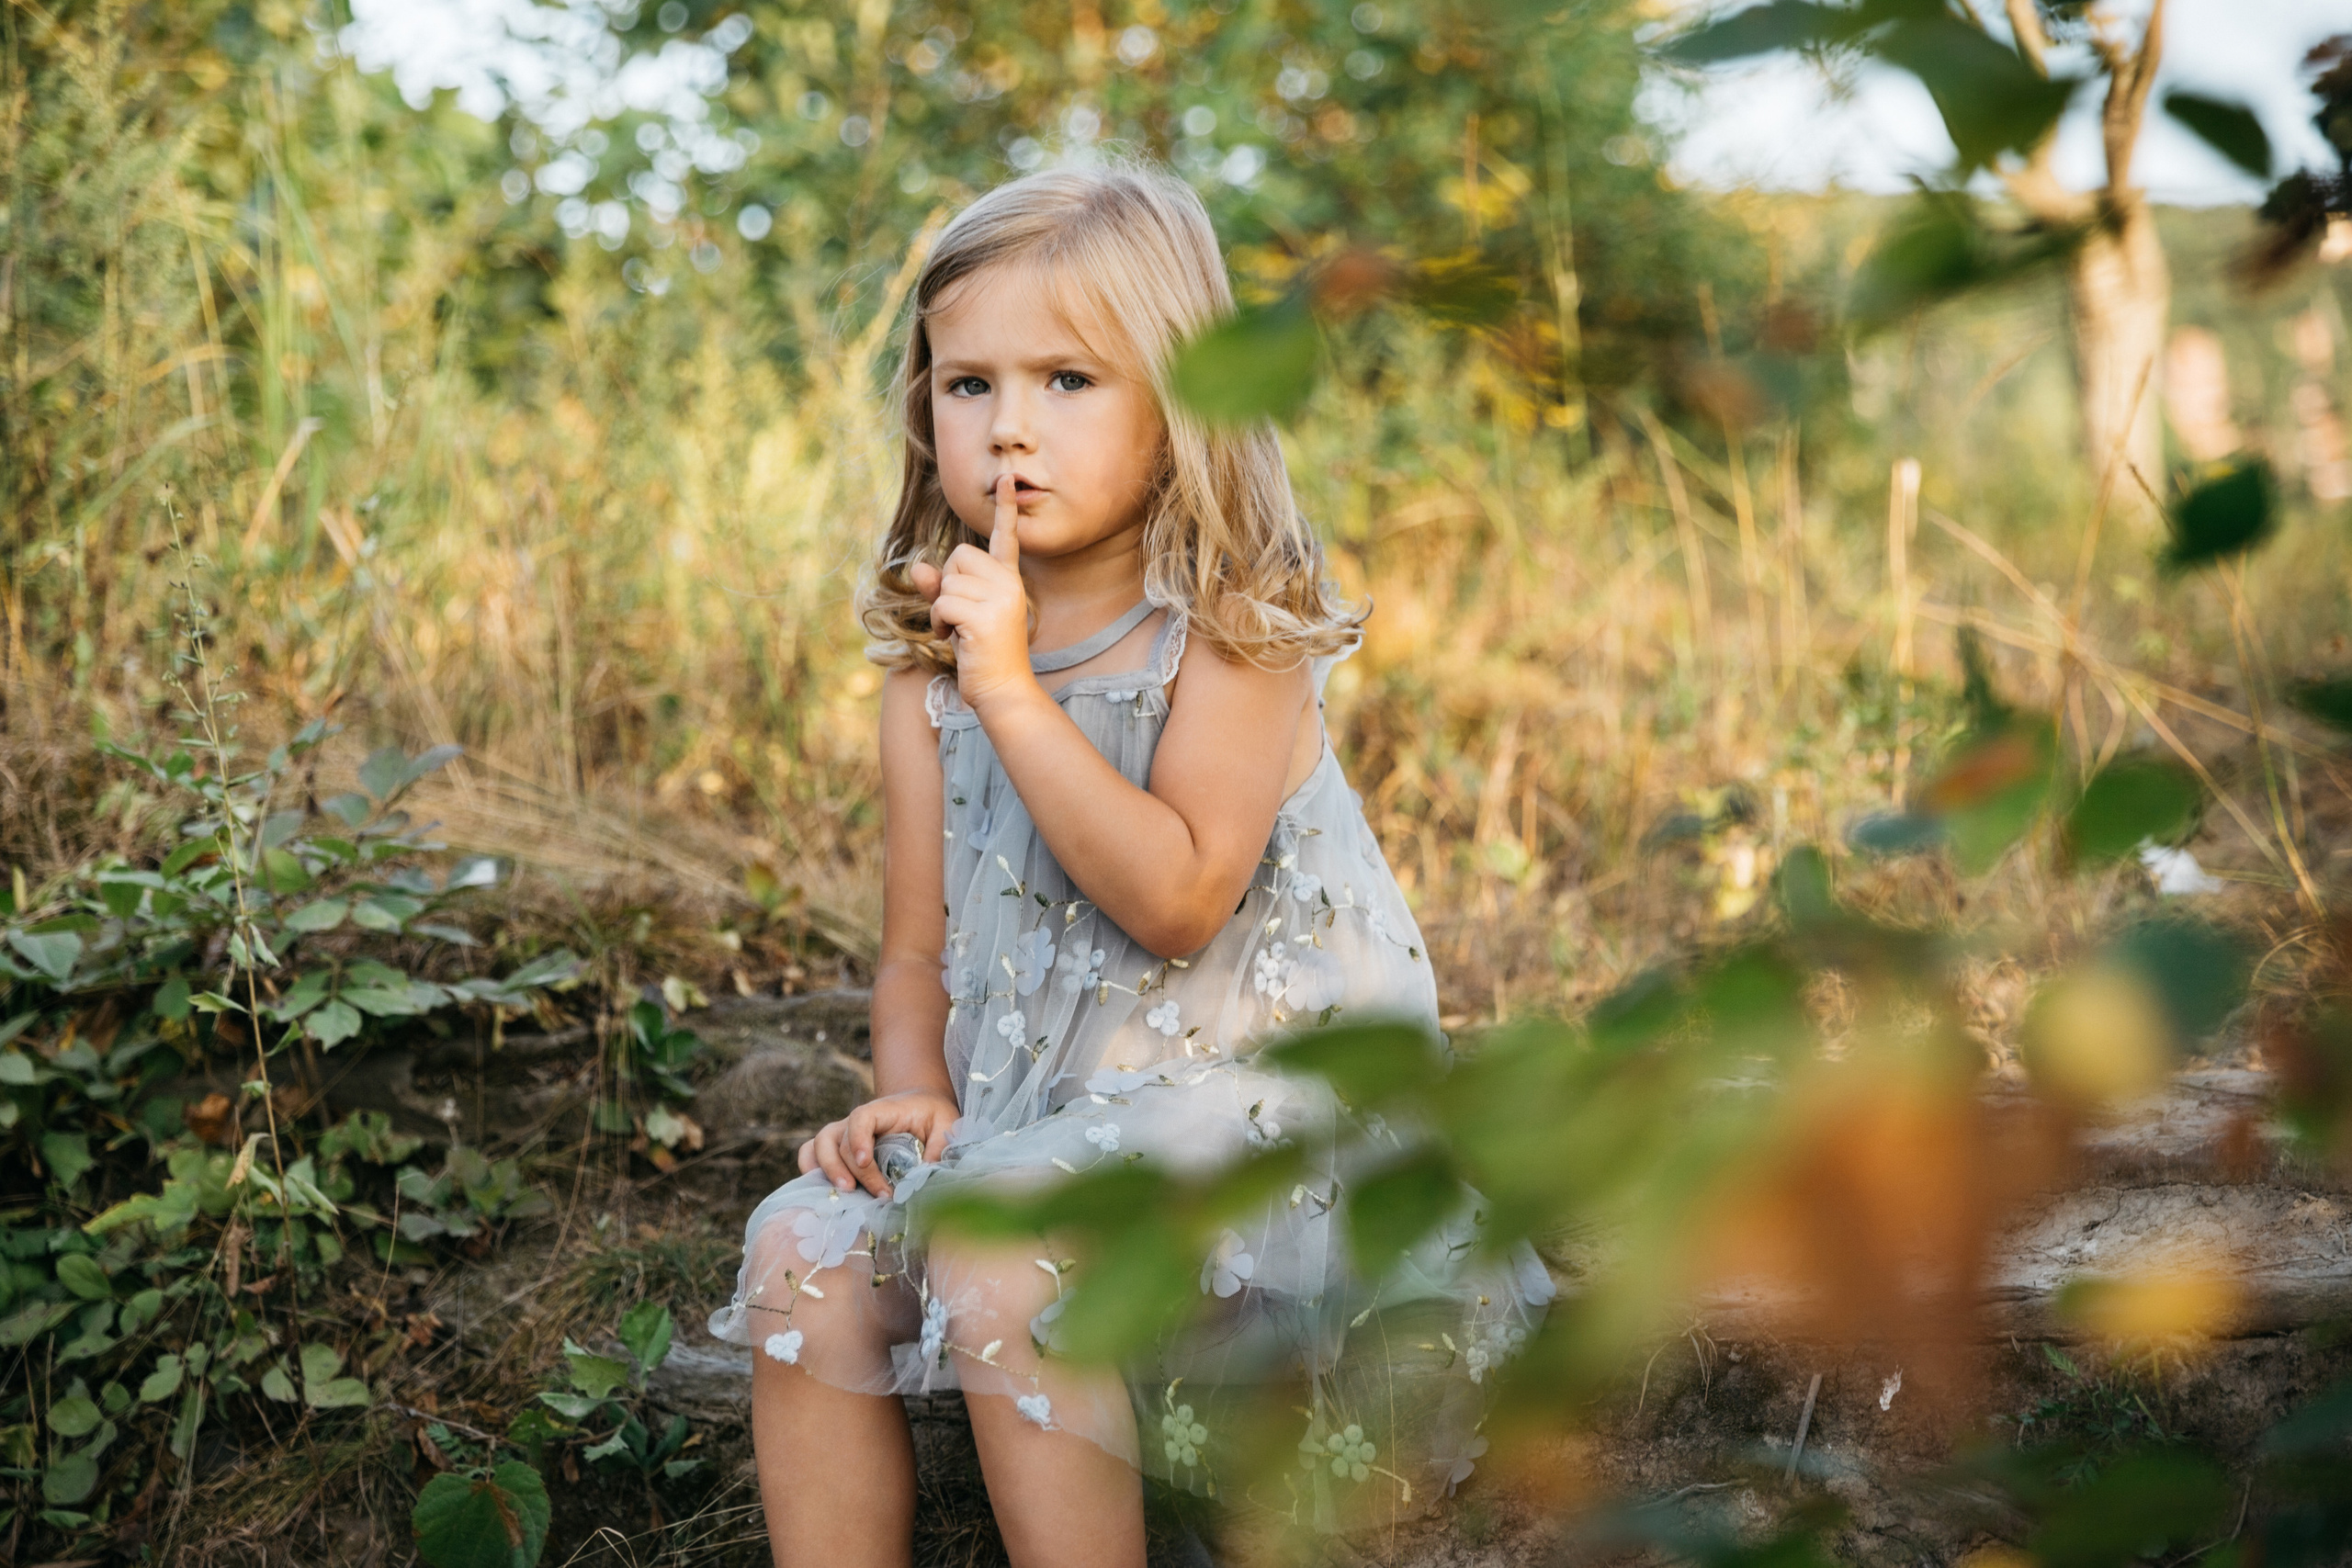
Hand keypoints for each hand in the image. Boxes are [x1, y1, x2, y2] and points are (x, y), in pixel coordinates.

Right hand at [797, 1087, 960, 1197]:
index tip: (865, 1162)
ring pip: (817, 1146)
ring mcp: (843, 1135)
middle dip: (845, 1168)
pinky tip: (825, 1193)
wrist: (920, 1105)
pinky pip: (811, 1155)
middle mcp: (855, 1122)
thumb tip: (926, 1179)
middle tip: (859, 1192)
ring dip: (825, 1170)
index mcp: (882, 1110)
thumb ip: (940, 1147)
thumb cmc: (932, 1114)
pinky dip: (811, 1171)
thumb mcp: (946, 1124)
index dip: (858, 1139)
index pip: (860, 1118)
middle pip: (835, 1139)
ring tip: (844, 1193)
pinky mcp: (838, 1150)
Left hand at [909, 475, 1036, 711]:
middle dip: (948, 584)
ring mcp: (1001, 598)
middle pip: (958, 556)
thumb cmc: (983, 653)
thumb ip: (941, 588)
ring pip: (947, 582)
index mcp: (1009, 580)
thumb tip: (918, 567)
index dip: (1006, 509)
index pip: (1006, 538)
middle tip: (961, 616)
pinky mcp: (986, 615)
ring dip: (941, 609)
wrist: (1003, 690)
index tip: (1006, 479)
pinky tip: (952, 638)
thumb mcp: (959, 615)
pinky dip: (939, 622)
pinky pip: (943, 602)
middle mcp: (1009, 583)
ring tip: (958, 631)